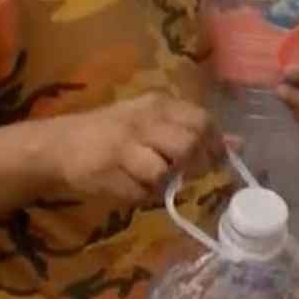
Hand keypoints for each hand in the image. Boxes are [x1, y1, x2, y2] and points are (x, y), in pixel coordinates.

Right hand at [41, 92, 211, 203]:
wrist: (60, 145)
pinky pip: (141, 191)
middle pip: (189, 144)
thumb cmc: (112, 134)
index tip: (213, 160)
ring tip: (151, 178)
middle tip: (184, 173)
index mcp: (159, 104)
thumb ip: (193, 130)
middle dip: (193, 165)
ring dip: (164, 181)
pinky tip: (130, 185)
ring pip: (165, 169)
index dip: (213, 144)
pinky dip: (142, 194)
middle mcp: (144, 119)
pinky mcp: (109, 170)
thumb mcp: (153, 123)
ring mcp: (125, 144)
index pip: (202, 120)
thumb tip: (238, 143)